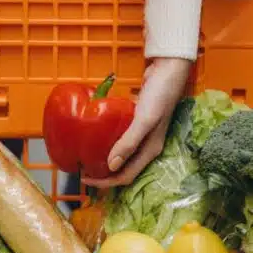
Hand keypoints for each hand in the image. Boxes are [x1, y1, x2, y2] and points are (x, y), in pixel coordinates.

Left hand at [82, 57, 191, 188]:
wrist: (169, 69)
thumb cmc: (159, 95)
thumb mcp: (144, 120)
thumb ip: (129, 143)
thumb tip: (111, 166)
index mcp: (150, 151)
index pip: (126, 176)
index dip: (106, 182)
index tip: (86, 178)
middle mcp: (146, 146)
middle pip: (123, 168)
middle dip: (104, 174)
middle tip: (83, 170)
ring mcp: (142, 134)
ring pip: (122, 154)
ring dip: (105, 159)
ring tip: (86, 157)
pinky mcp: (137, 122)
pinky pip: (121, 138)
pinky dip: (108, 141)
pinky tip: (96, 136)